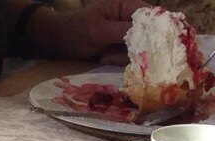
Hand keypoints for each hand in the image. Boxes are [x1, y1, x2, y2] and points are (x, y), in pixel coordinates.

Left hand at [27, 0, 149, 61]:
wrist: (59, 43)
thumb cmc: (76, 31)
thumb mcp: (99, 30)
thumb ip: (123, 31)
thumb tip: (148, 35)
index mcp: (128, 6)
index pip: (153, 16)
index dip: (155, 30)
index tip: (147, 45)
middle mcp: (132, 18)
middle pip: (148, 35)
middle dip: (131, 48)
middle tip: (109, 53)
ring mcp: (128, 34)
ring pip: (140, 48)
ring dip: (121, 56)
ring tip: (103, 55)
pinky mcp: (122, 47)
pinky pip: (129, 56)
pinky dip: (117, 60)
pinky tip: (103, 57)